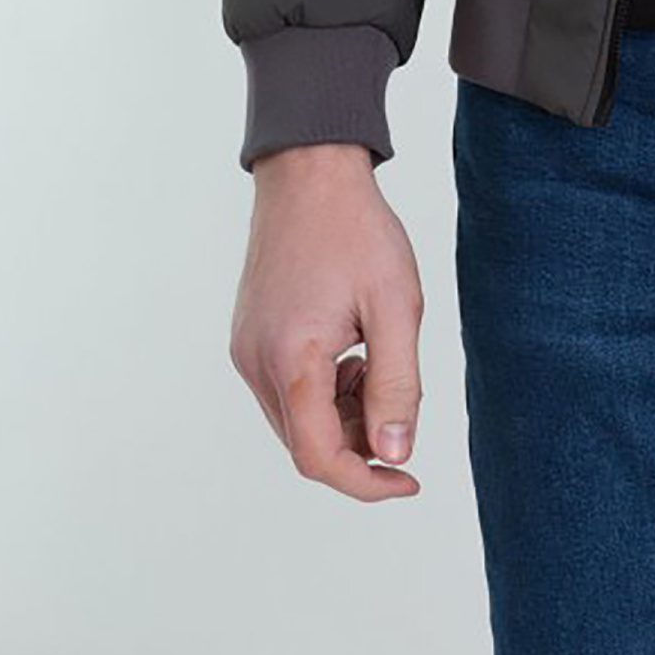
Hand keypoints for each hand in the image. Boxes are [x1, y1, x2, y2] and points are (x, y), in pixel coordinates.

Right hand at [229, 143, 425, 501]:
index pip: (319, 458)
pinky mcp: (248, 337)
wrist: (310, 172)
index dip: (366, 482)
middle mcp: (256, 363)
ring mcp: (246, 350)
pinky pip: (285, 389)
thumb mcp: (397, 306)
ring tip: (377, 360)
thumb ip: (397, 385)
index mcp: (291, 360)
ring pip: (296, 419)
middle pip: (306, 443)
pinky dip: (322, 390)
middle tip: (398, 402)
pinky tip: (351, 349)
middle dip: (358, 442)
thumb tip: (394, 454)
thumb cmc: (355, 230)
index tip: (407, 478)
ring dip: (342, 414)